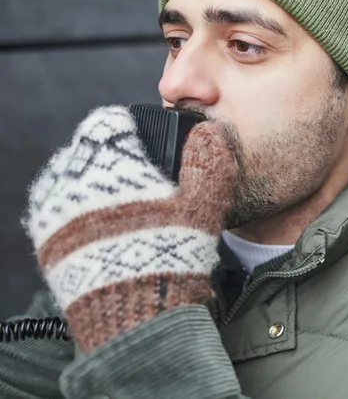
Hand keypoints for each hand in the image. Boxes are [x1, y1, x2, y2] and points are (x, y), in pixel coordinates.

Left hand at [23, 105, 236, 351]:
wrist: (133, 317)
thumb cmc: (169, 255)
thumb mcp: (202, 205)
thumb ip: (208, 163)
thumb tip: (210, 132)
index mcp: (106, 158)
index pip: (110, 121)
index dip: (133, 131)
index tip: (149, 150)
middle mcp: (69, 177)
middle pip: (90, 152)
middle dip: (115, 163)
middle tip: (144, 187)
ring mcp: (52, 209)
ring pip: (74, 181)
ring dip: (97, 189)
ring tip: (127, 214)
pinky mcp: (45, 239)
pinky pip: (62, 211)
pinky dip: (82, 215)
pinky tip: (108, 234)